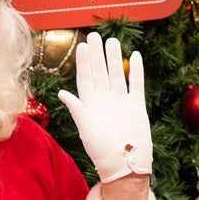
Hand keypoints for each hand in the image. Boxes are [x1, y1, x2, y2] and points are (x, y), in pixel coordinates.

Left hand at [57, 32, 152, 182]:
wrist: (124, 164)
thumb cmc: (101, 150)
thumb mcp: (86, 128)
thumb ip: (76, 108)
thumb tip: (62, 92)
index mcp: (90, 104)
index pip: (85, 78)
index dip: (83, 62)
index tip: (82, 45)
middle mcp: (104, 100)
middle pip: (100, 72)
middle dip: (97, 54)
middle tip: (95, 35)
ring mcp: (121, 102)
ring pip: (117, 74)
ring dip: (115, 58)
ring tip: (112, 41)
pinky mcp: (137, 106)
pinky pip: (136, 84)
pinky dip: (136, 71)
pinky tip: (135, 56)